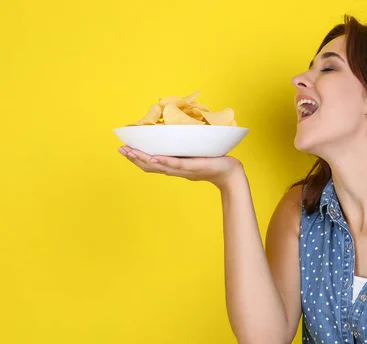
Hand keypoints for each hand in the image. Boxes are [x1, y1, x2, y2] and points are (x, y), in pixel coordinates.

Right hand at [118, 146, 243, 188]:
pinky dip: (164, 161)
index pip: (150, 163)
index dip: (136, 157)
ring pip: (159, 165)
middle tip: (120, 149)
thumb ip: (183, 147)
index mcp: (174, 166)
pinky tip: (153, 157)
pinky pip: (176, 164)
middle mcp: (176, 169)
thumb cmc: (213, 162)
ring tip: (130, 152)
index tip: (123, 148)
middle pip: (150, 166)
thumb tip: (174, 131)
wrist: (229, 173)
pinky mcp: (193, 167)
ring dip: (143, 159)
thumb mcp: (194, 154)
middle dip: (134, 158)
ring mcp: (184, 169)